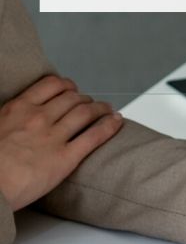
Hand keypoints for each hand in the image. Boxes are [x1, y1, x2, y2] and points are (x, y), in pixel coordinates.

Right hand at [0, 75, 122, 210]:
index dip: (66, 86)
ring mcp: (53, 137)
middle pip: (72, 98)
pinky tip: (117, 121)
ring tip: (108, 110)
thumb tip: (14, 120)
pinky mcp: (65, 158)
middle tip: (91, 104)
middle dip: (85, 99)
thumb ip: (9, 119)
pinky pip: (94, 136)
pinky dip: (109, 126)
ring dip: (101, 109)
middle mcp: (38, 118)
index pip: (51, 85)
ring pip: (86, 113)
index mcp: (18, 108)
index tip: (71, 89)